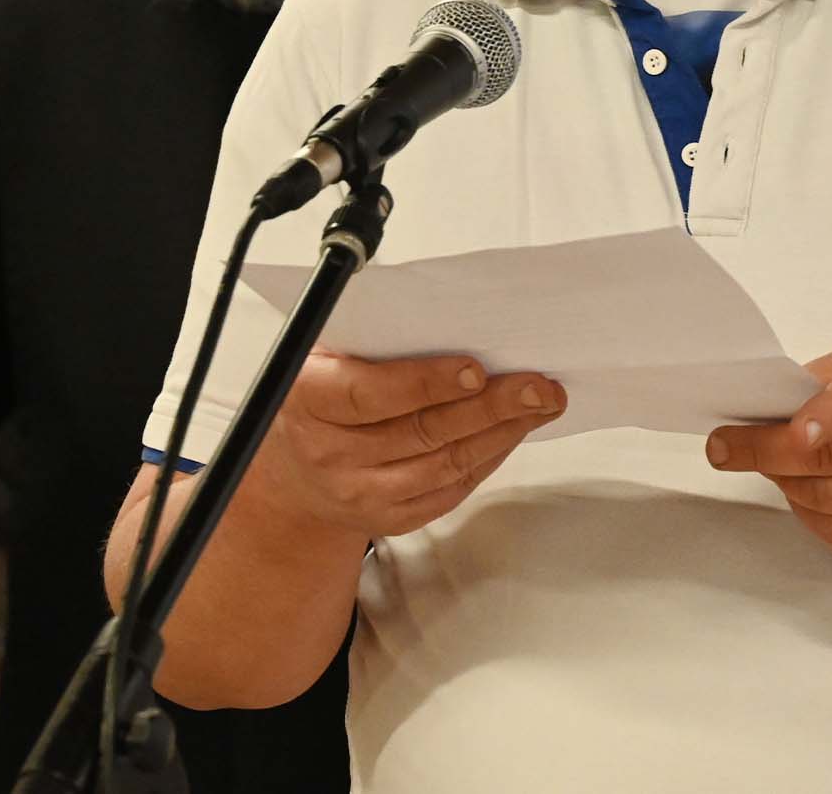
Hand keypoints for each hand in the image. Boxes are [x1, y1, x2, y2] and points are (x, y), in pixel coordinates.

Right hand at [249, 351, 565, 537]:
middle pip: (421, 431)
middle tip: (537, 384)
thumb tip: (450, 313)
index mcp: (309, 399)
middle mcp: (330, 453)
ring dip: (500, 432)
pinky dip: (488, 458)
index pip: (369, 393)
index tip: (475, 368)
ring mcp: (359, 493)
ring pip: (444, 464)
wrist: (291, 475)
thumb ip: (372, 337)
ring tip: (540, 404)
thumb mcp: (322, 355)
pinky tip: (513, 432)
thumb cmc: (319, 396)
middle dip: (489, 406)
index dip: (425, 382)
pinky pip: (449, 490)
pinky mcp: (389, 519)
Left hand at [705, 342, 831, 563]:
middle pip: (830, 457)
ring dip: (783, 480)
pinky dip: (806, 513)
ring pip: (824, 497)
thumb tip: (776, 397)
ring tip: (770, 462)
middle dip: (766, 451)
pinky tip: (801, 491)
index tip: (788, 426)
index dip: (826, 414)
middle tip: (724, 445)